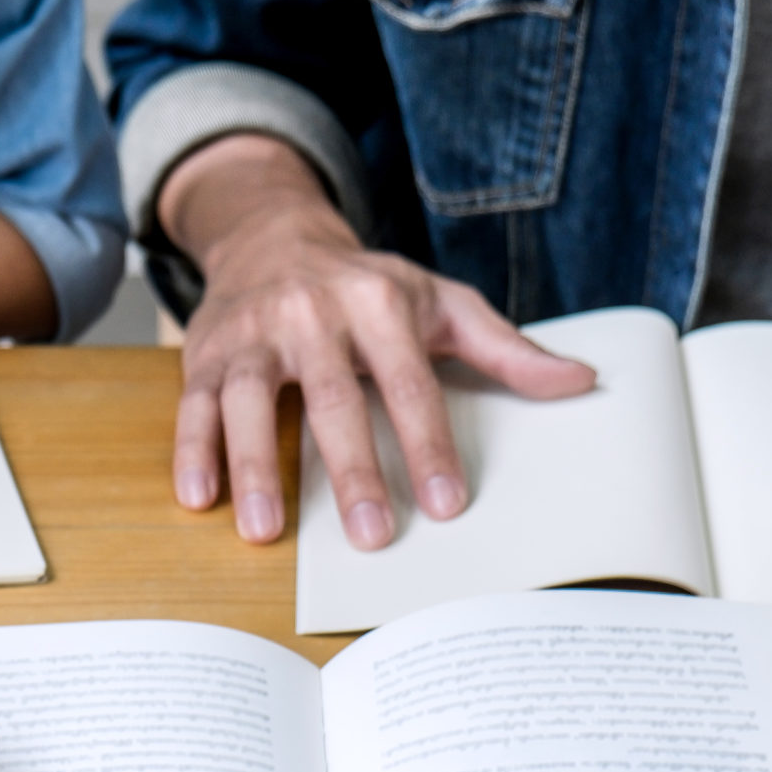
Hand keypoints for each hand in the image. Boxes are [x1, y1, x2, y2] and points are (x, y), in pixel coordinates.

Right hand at [157, 134, 595, 547]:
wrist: (273, 237)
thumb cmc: (366, 287)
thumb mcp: (439, 303)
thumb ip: (503, 348)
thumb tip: (579, 382)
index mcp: (378, 302)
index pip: (407, 381)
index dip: (427, 444)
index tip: (447, 503)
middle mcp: (312, 313)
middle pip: (333, 399)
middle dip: (352, 470)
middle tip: (371, 534)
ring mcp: (253, 334)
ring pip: (251, 402)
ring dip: (256, 467)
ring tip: (264, 531)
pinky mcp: (205, 354)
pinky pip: (194, 406)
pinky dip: (193, 453)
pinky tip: (200, 499)